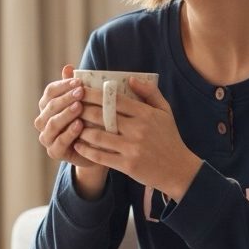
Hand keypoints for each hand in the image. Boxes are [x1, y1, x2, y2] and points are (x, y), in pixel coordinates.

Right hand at [35, 65, 96, 169]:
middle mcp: (43, 120)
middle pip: (50, 106)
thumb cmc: (89, 120)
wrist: (96, 147)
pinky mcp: (54, 152)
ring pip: (52, 124)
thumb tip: (68, 67)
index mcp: (47, 105)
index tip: (79, 82)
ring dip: (65, 114)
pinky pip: (59, 142)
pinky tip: (79, 125)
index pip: (50, 92)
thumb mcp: (85, 102)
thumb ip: (75, 87)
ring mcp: (47, 137)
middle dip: (66, 98)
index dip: (63, 85)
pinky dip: (68, 133)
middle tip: (81, 92)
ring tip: (79, 107)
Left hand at [73, 77, 201, 200]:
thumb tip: (131, 78)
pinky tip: (78, 145)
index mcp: (145, 114)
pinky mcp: (127, 165)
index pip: (114, 100)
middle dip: (82, 110)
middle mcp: (137, 129)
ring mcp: (132, 148)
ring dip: (81, 130)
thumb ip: (150, 93)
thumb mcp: (165, 112)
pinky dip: (86, 150)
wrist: (178, 169)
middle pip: (102, 116)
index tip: (80, 90)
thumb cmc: (169, 138)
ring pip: (97, 136)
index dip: (94, 94)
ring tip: (72, 125)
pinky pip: (100, 156)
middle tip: (70, 107)